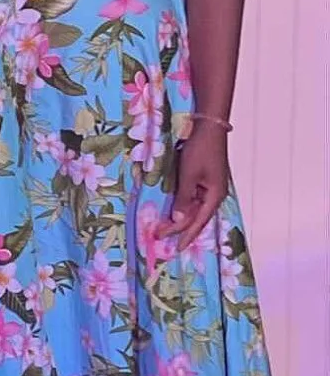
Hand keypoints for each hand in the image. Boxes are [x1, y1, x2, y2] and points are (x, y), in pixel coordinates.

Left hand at [158, 122, 229, 254]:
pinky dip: (183, 206)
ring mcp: (209, 187)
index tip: (175, 248)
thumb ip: (184, 198)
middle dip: (180, 229)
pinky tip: (174, 211)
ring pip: (194, 209)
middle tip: (161, 238)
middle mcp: (214, 195)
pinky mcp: (203, 179)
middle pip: (196, 217)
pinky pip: (193, 198)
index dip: (186, 235)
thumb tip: (179, 219)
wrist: (209, 127)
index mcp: (214, 196)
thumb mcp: (189, 175)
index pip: (198, 222)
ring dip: (180, 218)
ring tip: (165, 229)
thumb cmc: (200, 150)